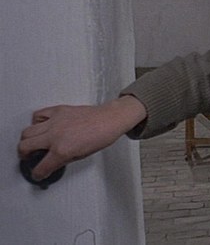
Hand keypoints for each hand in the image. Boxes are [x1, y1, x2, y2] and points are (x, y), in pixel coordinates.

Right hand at [18, 96, 146, 180]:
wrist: (109, 119)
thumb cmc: (101, 136)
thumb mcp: (81, 155)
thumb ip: (62, 159)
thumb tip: (52, 163)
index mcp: (62, 150)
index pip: (41, 167)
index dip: (38, 173)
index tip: (38, 173)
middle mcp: (55, 136)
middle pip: (24, 147)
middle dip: (24, 155)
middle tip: (29, 157)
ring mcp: (55, 122)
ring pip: (26, 132)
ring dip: (27, 140)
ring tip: (33, 143)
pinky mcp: (57, 111)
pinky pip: (37, 115)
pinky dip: (36, 122)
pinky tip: (42, 126)